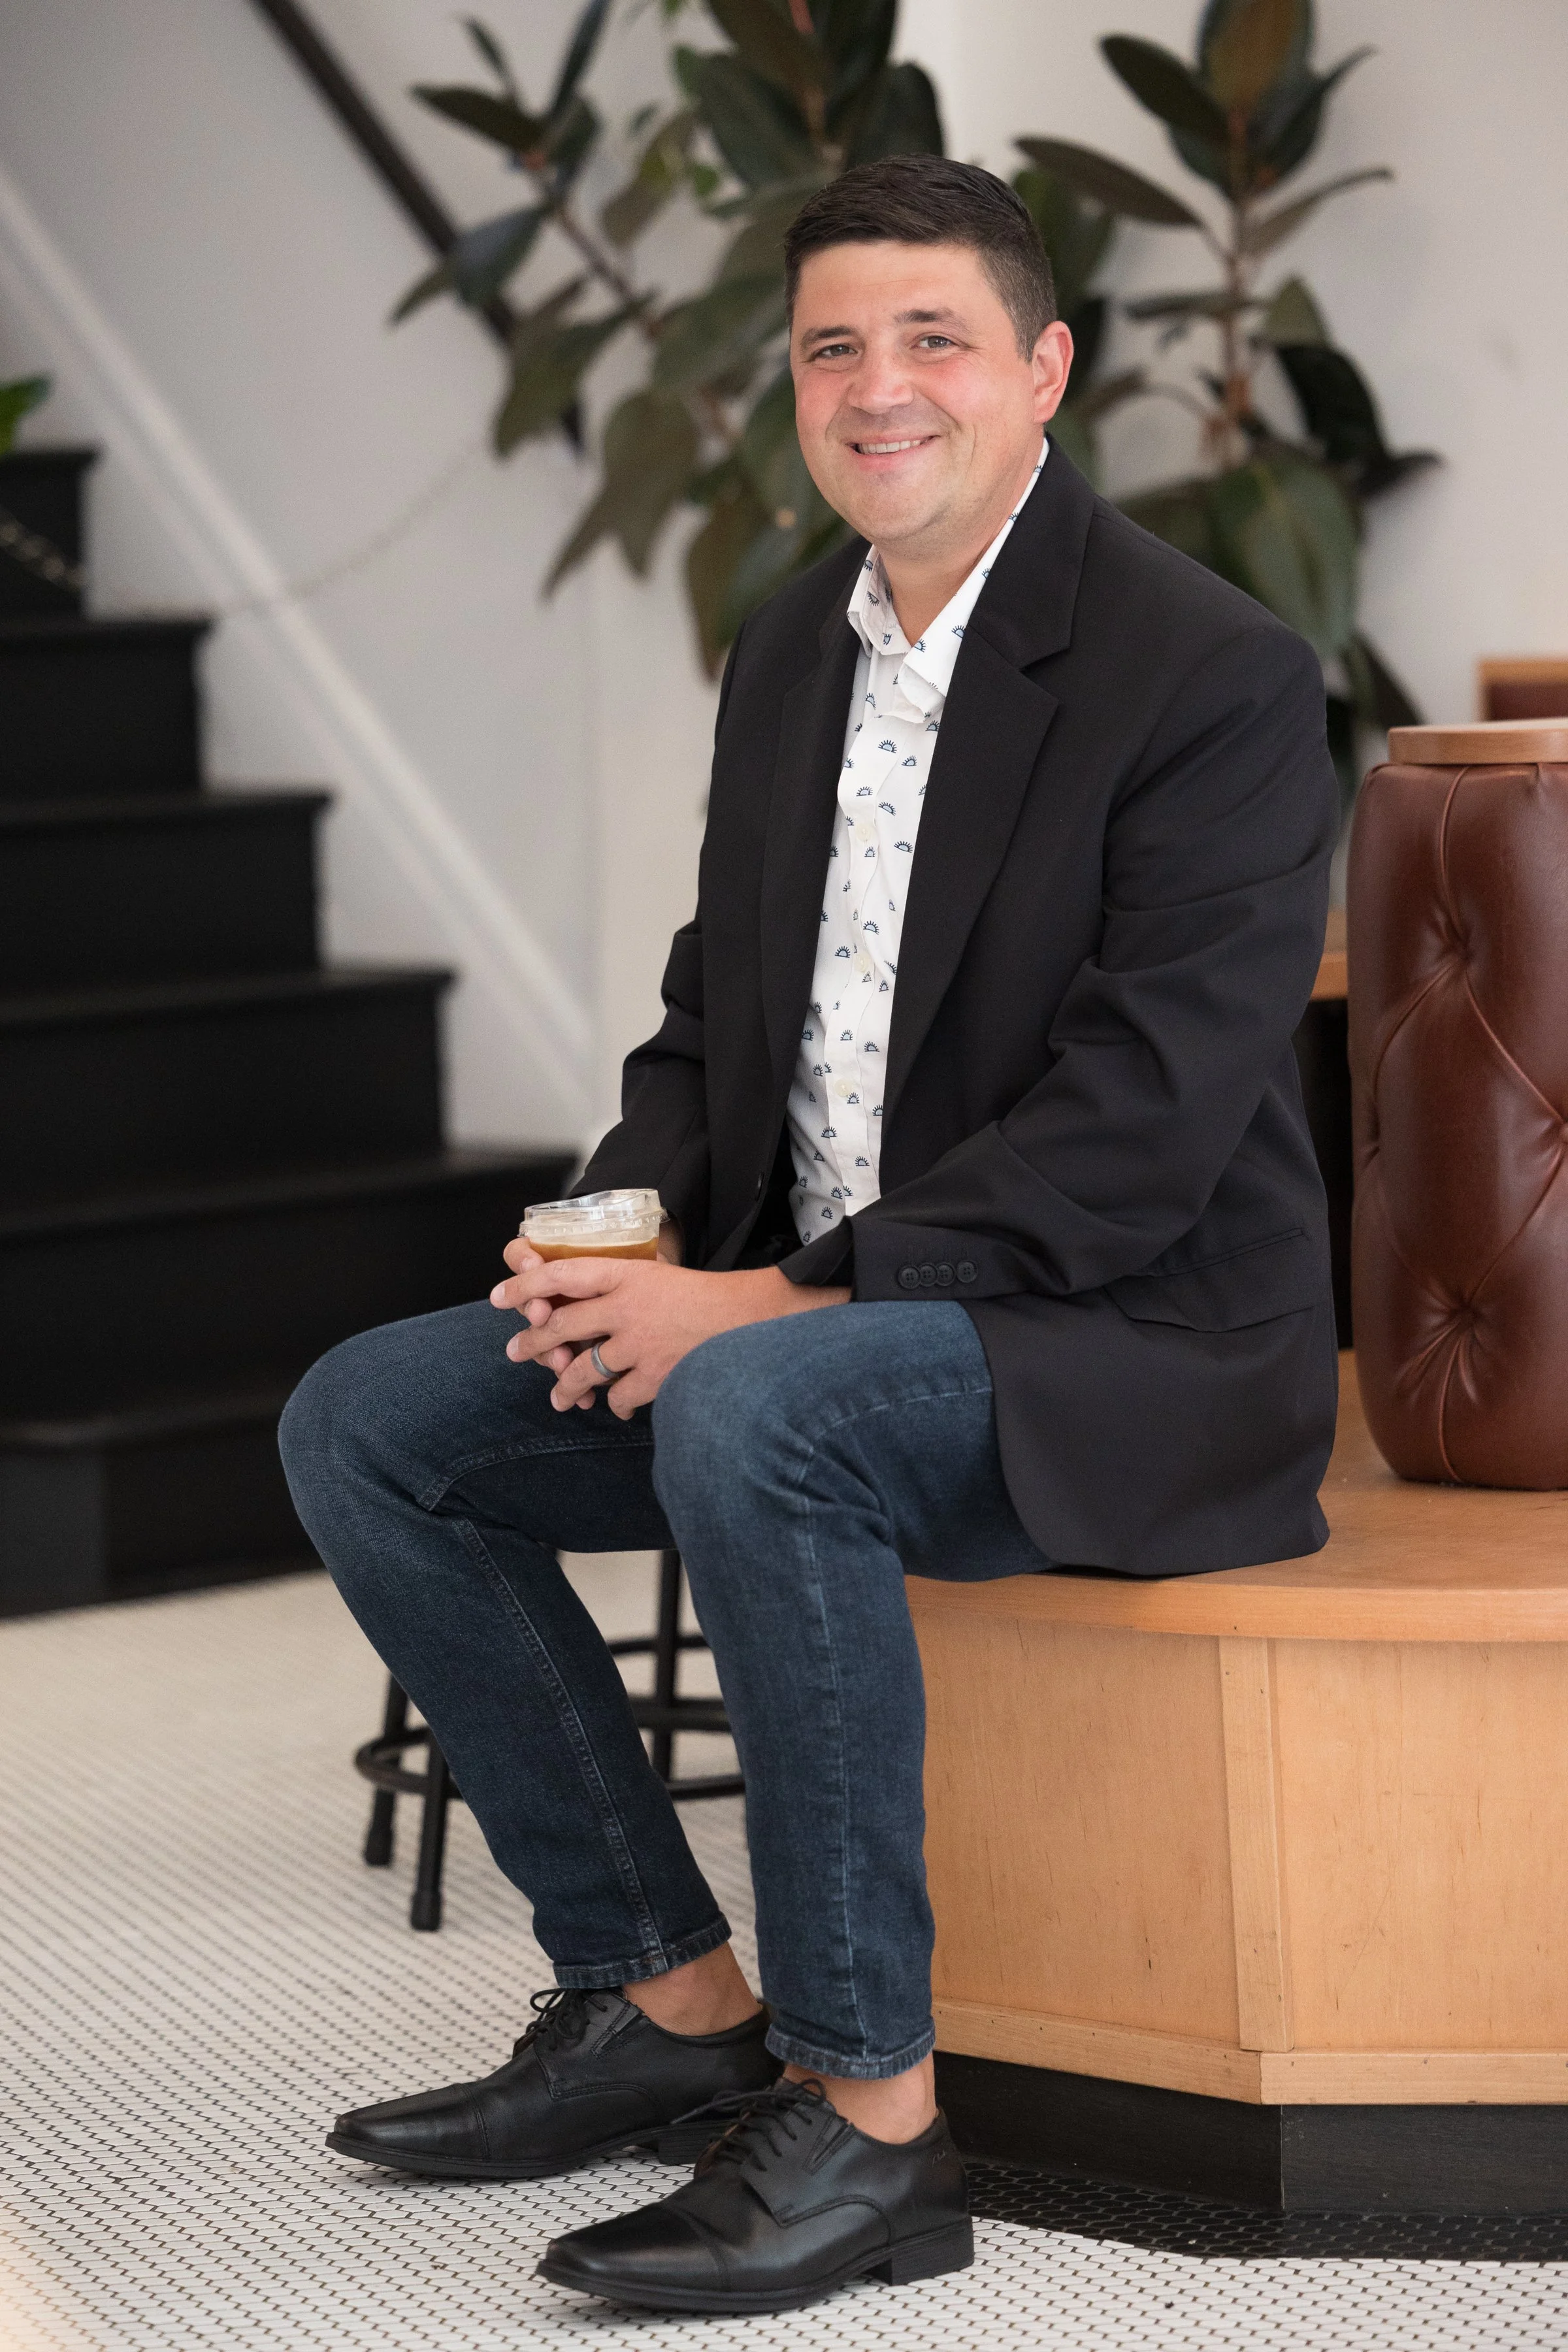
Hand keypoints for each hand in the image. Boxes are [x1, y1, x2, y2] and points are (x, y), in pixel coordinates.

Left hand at [489, 1245, 849, 1417]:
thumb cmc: (708, 1297)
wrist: (752, 1321)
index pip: (562, 1273)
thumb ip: (625, 1286)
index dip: (525, 1284)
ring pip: (583, 1369)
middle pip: (563, 1325)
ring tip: (558, 1397)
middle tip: (516, 1353)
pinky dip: (615, 1404)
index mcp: (626, 1273)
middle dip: (534, 1343)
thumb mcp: (660, 1275)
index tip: (500, 1296)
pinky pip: (618, 1396)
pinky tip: (616, 1407)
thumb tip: (590, 1301)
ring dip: (566, 1385)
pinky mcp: (654, 1375)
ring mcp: (638, 1343)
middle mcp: (625, 1306)